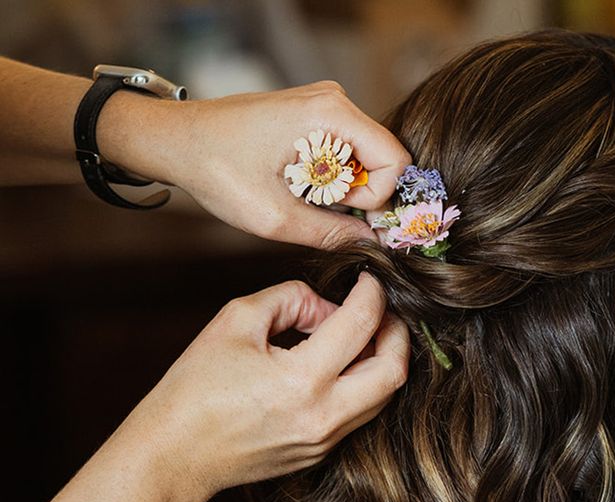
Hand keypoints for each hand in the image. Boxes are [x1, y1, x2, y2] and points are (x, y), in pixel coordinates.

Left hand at [100, 81, 410, 248]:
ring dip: (347, 189)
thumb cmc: (218, 171)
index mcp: (331, 115)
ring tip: (307, 197)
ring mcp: (327, 105)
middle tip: (322, 210)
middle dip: (363, 195)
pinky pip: (349, 153)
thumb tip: (372, 245)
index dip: (379, 199)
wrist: (178, 141)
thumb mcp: (276, 218)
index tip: (346, 214)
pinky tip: (303, 187)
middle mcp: (335, 101)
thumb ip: (331, 233)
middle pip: (385, 160)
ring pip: (368, 159)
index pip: (395, 161)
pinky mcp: (316, 116)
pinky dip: (334, 179)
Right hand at [122, 275, 408, 501]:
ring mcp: (326, 441)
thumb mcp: (236, 320)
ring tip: (363, 336)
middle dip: (397, 333)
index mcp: (302, 380)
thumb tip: (329, 305)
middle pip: (394, 371)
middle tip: (383, 311)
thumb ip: (291, 299)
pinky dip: (363, 385)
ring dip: (383, 362)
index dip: (373, 294)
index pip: (362, 324)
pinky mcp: (322, 454)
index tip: (369, 281)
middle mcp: (324, 416)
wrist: (175, 454)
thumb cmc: (196, 388)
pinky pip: (360, 415)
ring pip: (384, 398)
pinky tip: (341, 367)